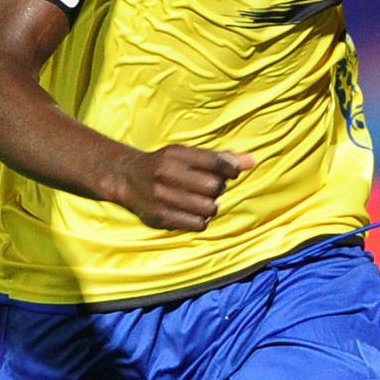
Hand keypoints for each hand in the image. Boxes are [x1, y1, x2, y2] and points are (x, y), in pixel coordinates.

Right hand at [105, 147, 254, 230]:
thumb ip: (220, 158)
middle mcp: (167, 174)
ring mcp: (162, 197)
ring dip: (211, 205)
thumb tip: (252, 161)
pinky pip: (198, 224)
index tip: (230, 173)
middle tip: (209, 187)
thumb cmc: (165, 164)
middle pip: (214, 187)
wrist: (127, 177)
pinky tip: (193, 212)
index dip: (231, 169)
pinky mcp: (160, 217)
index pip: (215, 162)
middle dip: (218, 188)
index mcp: (176, 155)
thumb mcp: (188, 154)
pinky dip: (201, 220)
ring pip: (208, 208)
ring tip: (201, 200)